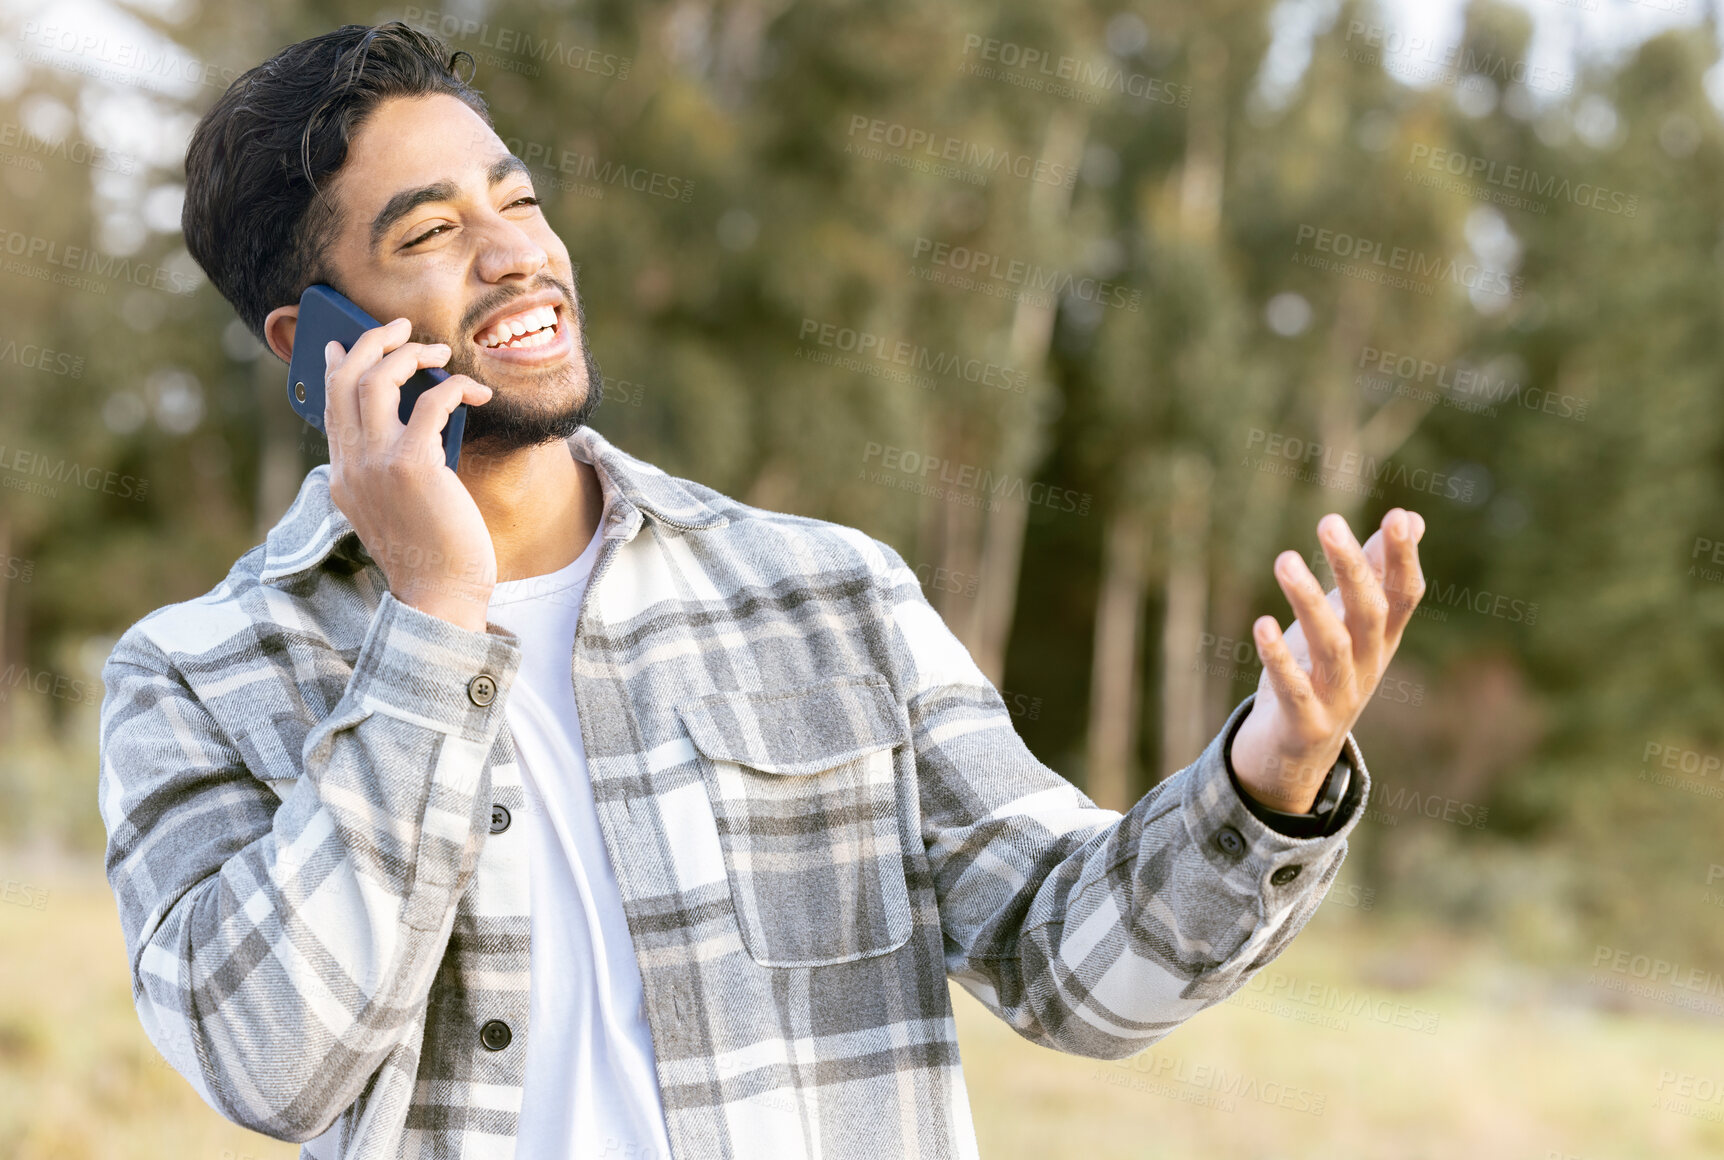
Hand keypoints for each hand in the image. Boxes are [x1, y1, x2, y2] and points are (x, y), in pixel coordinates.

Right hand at [322, 316, 496, 630]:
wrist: (439, 597)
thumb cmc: (432, 554)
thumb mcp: (398, 508)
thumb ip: (392, 467)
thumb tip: (419, 421)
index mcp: (342, 477)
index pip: (329, 407)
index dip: (337, 367)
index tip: (345, 343)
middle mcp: (351, 466)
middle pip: (345, 380)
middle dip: (371, 342)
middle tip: (400, 327)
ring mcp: (377, 464)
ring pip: (377, 379)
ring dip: (410, 354)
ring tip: (439, 350)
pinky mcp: (413, 465)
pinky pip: (429, 402)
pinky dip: (455, 386)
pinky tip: (477, 393)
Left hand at [1228, 508, 1427, 813]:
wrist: (1299, 754)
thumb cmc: (1326, 672)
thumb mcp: (1353, 622)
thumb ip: (1379, 571)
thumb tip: (1410, 517)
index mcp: (1382, 638)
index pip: (1404, 594)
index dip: (1403, 558)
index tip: (1396, 515)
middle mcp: (1368, 664)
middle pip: (1368, 612)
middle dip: (1352, 568)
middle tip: (1329, 523)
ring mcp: (1339, 696)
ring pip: (1331, 646)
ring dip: (1308, 601)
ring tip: (1285, 560)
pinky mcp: (1306, 723)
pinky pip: (1294, 688)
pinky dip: (1279, 658)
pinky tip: (1261, 625)